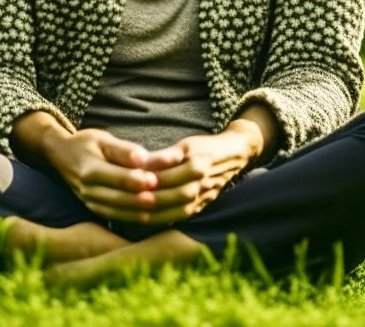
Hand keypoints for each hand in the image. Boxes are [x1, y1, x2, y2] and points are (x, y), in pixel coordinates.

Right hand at [43, 128, 185, 222]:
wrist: (61, 156)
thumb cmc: (87, 143)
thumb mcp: (103, 139)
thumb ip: (124, 150)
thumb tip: (143, 158)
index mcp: (90, 169)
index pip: (116, 177)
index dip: (135, 180)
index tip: (154, 179)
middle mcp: (88, 190)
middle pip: (118, 198)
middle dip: (140, 199)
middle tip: (162, 197)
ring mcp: (90, 203)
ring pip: (117, 212)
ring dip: (138, 212)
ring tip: (159, 208)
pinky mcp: (95, 210)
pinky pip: (114, 218)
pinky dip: (131, 219)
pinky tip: (149, 217)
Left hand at [126, 128, 258, 225]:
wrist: (233, 155)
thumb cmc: (204, 146)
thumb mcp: (186, 145)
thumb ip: (166, 155)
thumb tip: (144, 162)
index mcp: (197, 165)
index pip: (171, 175)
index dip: (152, 180)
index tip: (132, 181)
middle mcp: (202, 184)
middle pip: (176, 195)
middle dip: (154, 199)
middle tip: (131, 200)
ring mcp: (204, 197)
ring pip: (180, 209)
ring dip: (158, 213)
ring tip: (136, 213)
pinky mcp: (202, 206)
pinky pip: (183, 216)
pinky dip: (167, 219)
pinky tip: (150, 220)